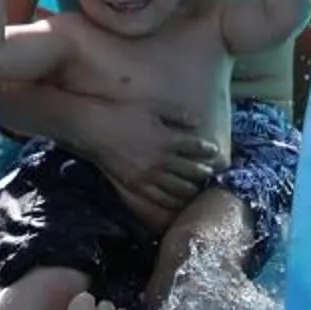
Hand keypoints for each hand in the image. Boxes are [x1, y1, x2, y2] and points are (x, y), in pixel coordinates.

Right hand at [82, 102, 224, 225]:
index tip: (214, 152)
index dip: (207, 150)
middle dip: (203, 173)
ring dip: (191, 189)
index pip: (196, 147)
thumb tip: (197, 122)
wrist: (95, 129)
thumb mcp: (154, 106)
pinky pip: (158, 197)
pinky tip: (177, 202)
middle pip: (190, 171)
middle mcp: (162, 160)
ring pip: (178, 188)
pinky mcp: (136, 184)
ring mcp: (149, 175)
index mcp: (168, 139)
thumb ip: (178, 114)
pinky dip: (171, 201)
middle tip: (211, 175)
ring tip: (197, 190)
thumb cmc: (124, 113)